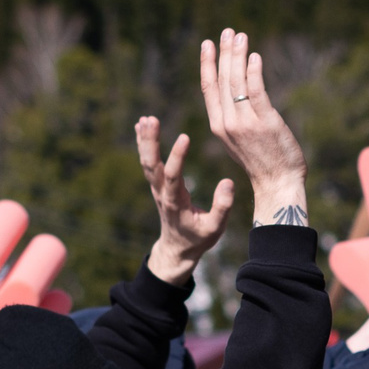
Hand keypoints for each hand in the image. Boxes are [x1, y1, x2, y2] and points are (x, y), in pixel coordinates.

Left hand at [139, 114, 232, 283]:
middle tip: (151, 120)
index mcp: (175, 203)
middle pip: (151, 165)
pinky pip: (147, 162)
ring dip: (144, 140)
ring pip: (146, 162)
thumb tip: (228, 181)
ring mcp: (157, 188)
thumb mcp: (215, 229)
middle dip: (150, 142)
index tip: (185, 136)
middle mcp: (162, 193)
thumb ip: (222, 207)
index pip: (174, 176)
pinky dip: (143, 144)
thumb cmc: (198, 238)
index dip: (177, 156)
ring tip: (145, 119)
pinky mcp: (157, 185)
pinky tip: (140, 126)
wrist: (177, 249)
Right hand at [198, 30, 307, 225]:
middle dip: (223, 53)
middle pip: (222, 80)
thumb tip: (237, 91)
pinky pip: (256, 92)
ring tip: (240, 36)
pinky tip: (254, 57)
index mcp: (219, 126)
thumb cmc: (262, 161)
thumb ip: (235, 116)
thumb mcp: (239, 139)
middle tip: (227, 31)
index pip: (209, 89)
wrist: (277, 184)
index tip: (207, 44)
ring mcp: (246, 123)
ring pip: (237, 82)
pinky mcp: (266, 123)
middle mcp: (228, 123)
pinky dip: (254, 72)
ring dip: (238, 56)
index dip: (207, 64)